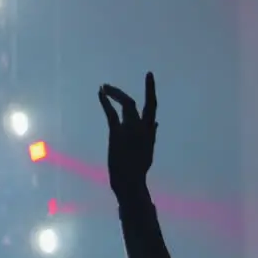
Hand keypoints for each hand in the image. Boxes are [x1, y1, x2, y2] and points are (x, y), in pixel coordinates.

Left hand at [98, 72, 157, 196]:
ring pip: (128, 104)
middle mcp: (143, 128)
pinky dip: (105, 101)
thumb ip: (151, 135)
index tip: (149, 78)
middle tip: (149, 75)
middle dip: (150, 88)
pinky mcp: (117, 133)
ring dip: (116, 93)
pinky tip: (100, 92)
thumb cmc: (137, 169)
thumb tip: (156, 123)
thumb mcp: (148, 151)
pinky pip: (111, 112)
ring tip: (106, 87)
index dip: (151, 92)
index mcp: (150, 133)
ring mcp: (131, 129)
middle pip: (148, 104)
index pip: (153, 108)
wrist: (129, 181)